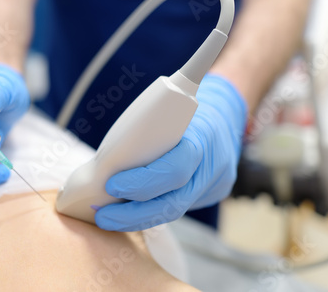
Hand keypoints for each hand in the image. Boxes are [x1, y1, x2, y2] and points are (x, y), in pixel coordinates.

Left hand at [95, 74, 247, 230]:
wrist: (224, 114)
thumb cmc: (185, 109)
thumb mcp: (168, 110)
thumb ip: (146, 133)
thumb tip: (102, 160)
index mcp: (201, 137)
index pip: (174, 169)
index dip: (141, 183)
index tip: (111, 185)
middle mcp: (212, 167)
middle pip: (174, 203)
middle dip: (133, 214)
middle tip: (102, 215)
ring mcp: (215, 184)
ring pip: (175, 211)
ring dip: (138, 219)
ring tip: (108, 219)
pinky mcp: (212, 194)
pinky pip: (179, 206)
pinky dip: (152, 211)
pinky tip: (128, 214)